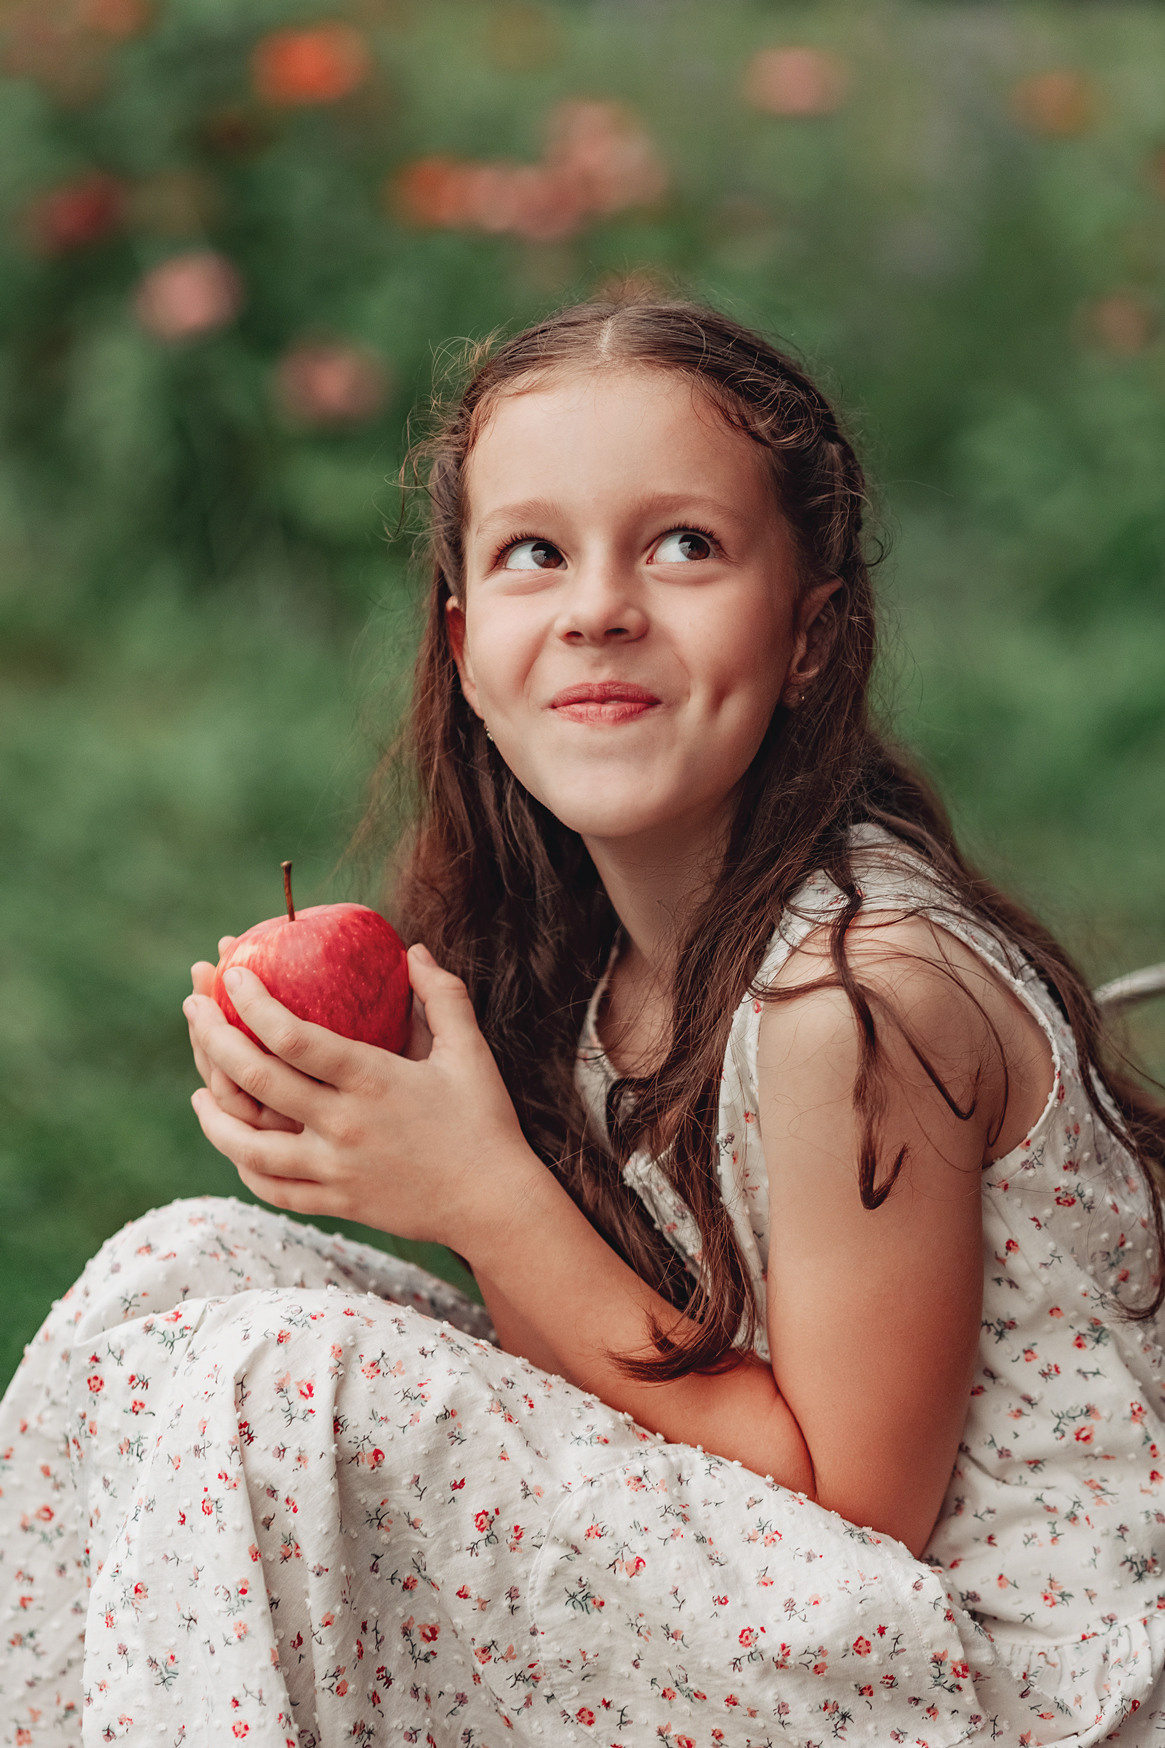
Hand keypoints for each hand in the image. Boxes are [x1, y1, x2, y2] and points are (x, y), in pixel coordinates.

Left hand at [182, 945, 536, 1252]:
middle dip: (212, 1038)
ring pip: (248, 1145)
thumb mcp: (470, 1051)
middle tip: (192, 1008)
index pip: (293, 1036)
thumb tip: (412, 950)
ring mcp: (335, 1169)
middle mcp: (344, 1124)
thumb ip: (441, 995)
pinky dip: (244, 1164)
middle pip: (256, 1080)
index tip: (232, 974)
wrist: (495, 1205)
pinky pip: (273, 1188)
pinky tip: (234, 1141)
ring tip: (197, 1088)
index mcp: (373, 1079)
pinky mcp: (336, 1203)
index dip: (253, 1003)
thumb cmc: (486, 1121)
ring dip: (213, 1113)